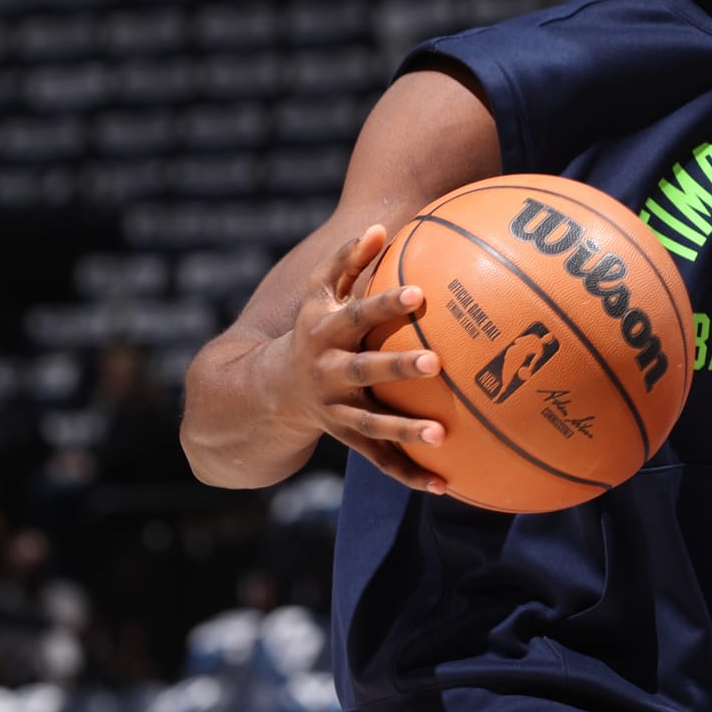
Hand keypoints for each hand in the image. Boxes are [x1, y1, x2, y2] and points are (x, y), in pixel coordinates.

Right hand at [278, 225, 448, 493]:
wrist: (266, 392)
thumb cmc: (309, 330)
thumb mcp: (316, 294)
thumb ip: (346, 261)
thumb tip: (379, 227)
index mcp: (325, 333)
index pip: (357, 315)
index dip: (384, 304)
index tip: (418, 292)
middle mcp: (329, 373)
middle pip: (364, 370)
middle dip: (397, 368)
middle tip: (435, 363)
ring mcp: (337, 410)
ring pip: (372, 423)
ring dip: (405, 429)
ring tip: (441, 434)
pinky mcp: (347, 439)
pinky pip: (380, 459)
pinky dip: (410, 474)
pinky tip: (445, 485)